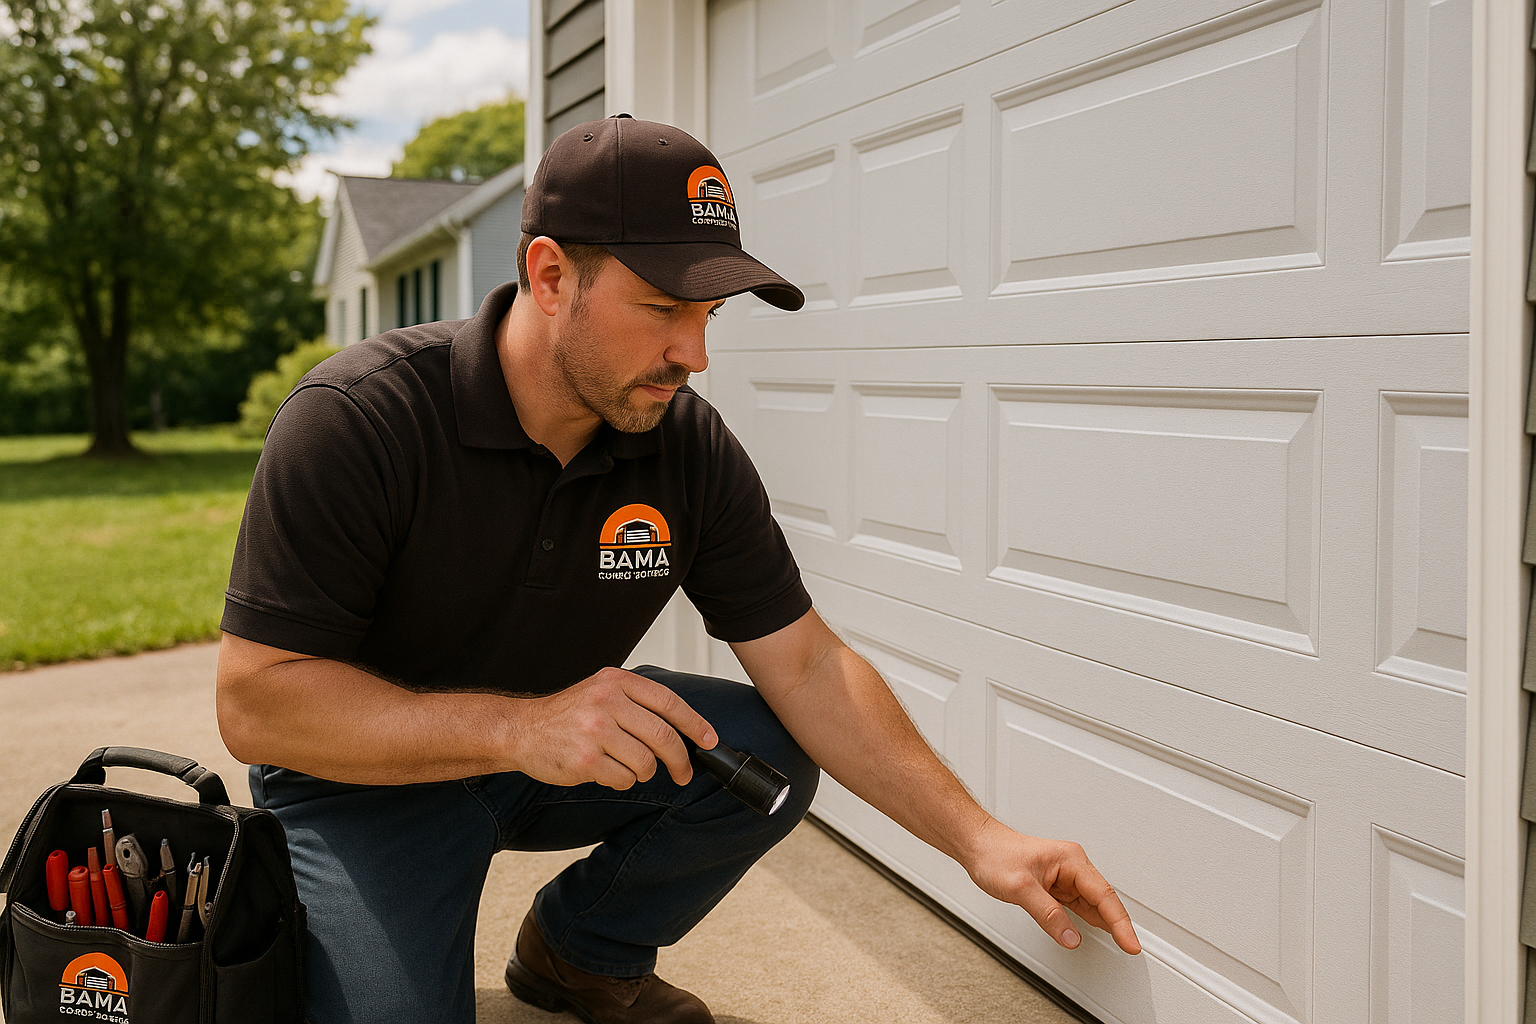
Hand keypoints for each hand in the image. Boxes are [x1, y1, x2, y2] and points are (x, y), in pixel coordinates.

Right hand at [507, 667, 717, 790]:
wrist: (520, 730)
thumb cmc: (565, 714)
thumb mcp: (601, 691)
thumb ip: (636, 701)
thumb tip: (682, 726)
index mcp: (616, 681)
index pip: (669, 702)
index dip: (695, 724)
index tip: (709, 739)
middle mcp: (606, 702)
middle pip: (663, 736)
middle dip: (681, 760)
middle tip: (684, 772)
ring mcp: (595, 731)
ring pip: (646, 762)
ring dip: (645, 772)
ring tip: (629, 767)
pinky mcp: (586, 760)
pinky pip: (624, 779)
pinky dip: (623, 780)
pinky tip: (607, 771)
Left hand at [966, 820, 1140, 954]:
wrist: (978, 846)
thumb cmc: (996, 855)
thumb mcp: (1020, 888)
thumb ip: (1047, 915)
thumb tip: (1070, 937)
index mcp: (1071, 860)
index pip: (1103, 895)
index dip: (1120, 922)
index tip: (1131, 942)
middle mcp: (1072, 866)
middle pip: (1103, 900)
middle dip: (1119, 924)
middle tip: (1131, 948)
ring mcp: (1065, 876)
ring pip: (1093, 904)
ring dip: (1106, 923)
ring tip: (1122, 943)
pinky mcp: (1056, 886)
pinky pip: (1079, 906)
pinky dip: (1090, 919)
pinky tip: (1097, 930)